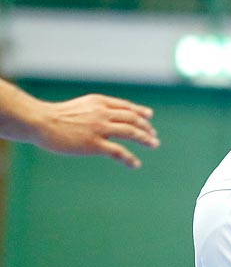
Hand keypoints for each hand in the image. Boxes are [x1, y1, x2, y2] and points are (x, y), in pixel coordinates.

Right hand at [37, 94, 158, 168]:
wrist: (40, 121)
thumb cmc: (56, 116)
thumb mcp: (80, 106)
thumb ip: (95, 109)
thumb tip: (107, 117)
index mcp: (99, 102)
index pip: (126, 106)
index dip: (139, 112)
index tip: (149, 117)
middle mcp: (103, 113)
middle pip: (132, 118)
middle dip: (145, 127)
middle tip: (153, 135)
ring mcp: (99, 128)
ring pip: (130, 132)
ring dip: (144, 138)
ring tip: (154, 144)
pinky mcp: (93, 144)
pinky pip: (118, 151)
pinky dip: (129, 158)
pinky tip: (136, 164)